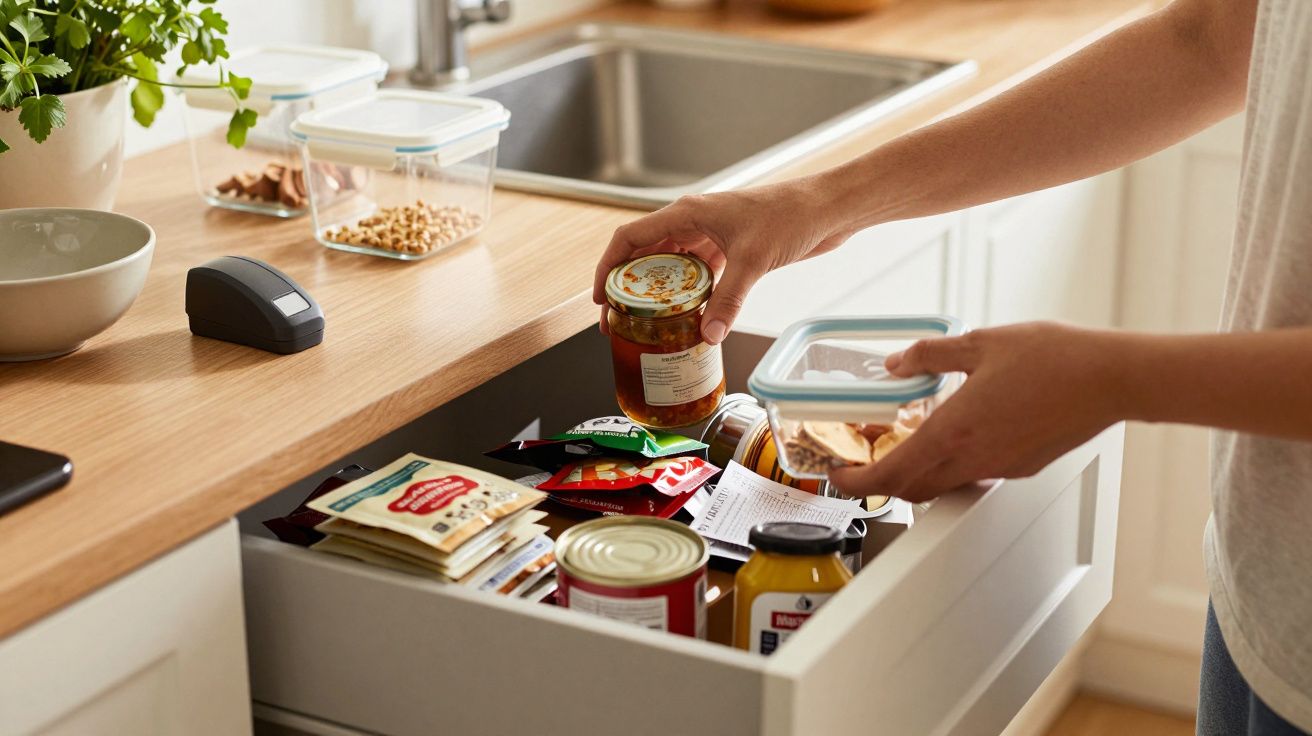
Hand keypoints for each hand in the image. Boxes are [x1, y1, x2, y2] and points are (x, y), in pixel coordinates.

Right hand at [594, 177, 854, 343]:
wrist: (827, 208)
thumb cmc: (791, 215)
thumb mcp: (753, 260)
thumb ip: (729, 299)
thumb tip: (708, 334)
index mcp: (687, 213)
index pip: (630, 238)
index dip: (609, 267)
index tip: (601, 297)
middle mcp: (694, 223)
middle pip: (646, 255)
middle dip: (629, 288)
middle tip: (620, 320)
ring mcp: (712, 237)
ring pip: (672, 268)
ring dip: (658, 294)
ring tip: (647, 325)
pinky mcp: (731, 250)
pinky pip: (699, 276)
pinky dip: (690, 296)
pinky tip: (688, 319)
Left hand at [828, 322, 1126, 502]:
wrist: (1112, 379)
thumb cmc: (1056, 359)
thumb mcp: (980, 342)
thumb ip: (930, 355)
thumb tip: (897, 363)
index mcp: (954, 430)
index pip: (889, 476)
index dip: (854, 483)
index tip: (837, 475)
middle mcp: (973, 458)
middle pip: (910, 489)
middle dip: (880, 480)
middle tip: (865, 457)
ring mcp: (999, 468)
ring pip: (942, 485)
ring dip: (916, 473)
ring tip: (906, 442)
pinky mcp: (1020, 467)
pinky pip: (973, 475)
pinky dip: (951, 464)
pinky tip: (956, 432)